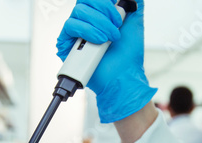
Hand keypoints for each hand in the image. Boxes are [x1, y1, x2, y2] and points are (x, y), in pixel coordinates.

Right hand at [56, 0, 156, 122]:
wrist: (123, 77)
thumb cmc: (127, 56)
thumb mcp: (134, 22)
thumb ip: (133, 3)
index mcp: (98, 15)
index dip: (105, 1)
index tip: (118, 10)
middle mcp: (84, 22)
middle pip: (84, 0)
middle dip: (104, 9)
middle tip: (117, 25)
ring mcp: (74, 33)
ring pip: (78, 11)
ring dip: (99, 23)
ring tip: (110, 38)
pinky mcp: (66, 45)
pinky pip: (70, 26)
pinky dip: (87, 31)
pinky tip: (99, 41)